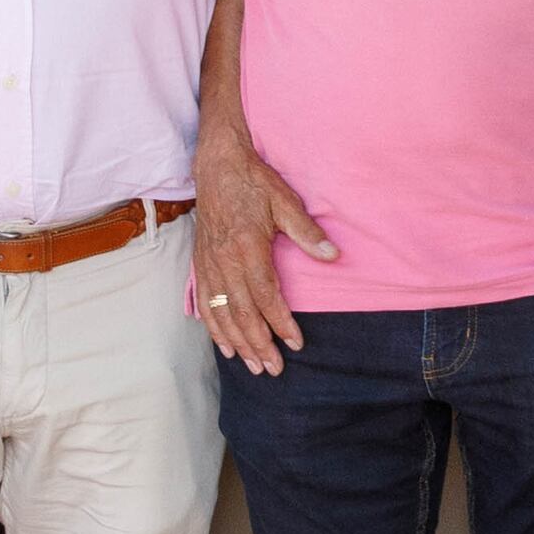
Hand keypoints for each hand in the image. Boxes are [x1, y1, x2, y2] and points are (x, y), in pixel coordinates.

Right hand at [190, 134, 331, 375]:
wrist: (216, 164)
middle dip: (259, 344)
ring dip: (238, 343)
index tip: (296, 342)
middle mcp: (224, 261)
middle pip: (241, 313)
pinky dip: (214, 328)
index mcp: (247, 247)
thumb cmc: (253, 181)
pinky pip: (205, 304)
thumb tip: (332, 255)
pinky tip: (225, 347)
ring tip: (253, 366)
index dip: (280, 323)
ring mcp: (210, 265)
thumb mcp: (284, 200)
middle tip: (274, 369)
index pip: (264, 296)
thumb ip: (306, 231)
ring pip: (222, 314)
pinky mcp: (201, 264)